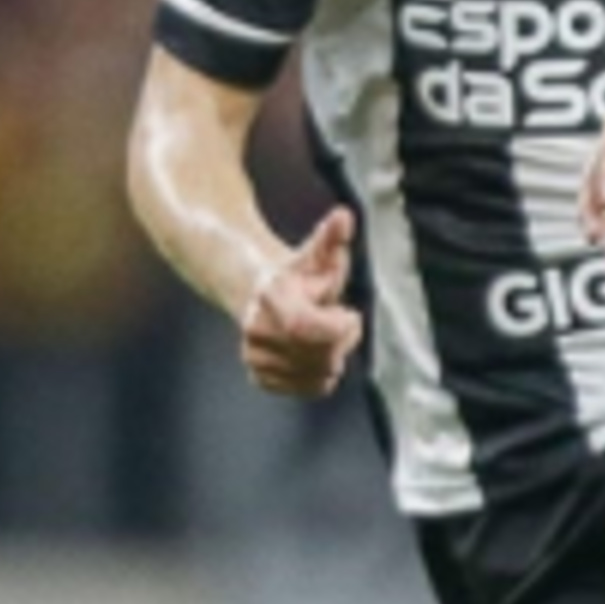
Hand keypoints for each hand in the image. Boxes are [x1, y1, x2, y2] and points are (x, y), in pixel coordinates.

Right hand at [240, 207, 362, 397]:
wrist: (260, 294)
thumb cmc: (300, 274)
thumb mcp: (319, 253)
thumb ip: (331, 237)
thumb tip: (344, 215)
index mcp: (270, 297)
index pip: (304, 327)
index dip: (338, 327)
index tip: (350, 314)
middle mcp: (255, 330)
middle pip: (319, 354)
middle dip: (342, 341)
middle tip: (341, 320)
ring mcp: (254, 356)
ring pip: (318, 375)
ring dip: (334, 357)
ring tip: (325, 333)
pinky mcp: (260, 377)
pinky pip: (310, 388)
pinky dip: (322, 374)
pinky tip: (316, 352)